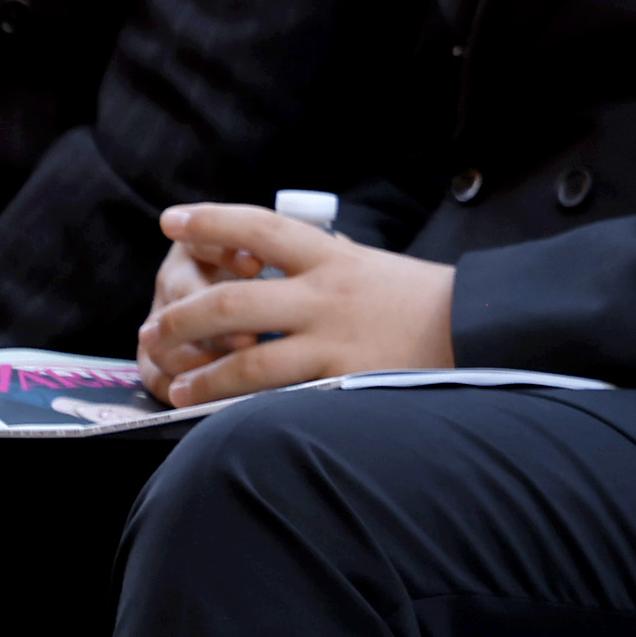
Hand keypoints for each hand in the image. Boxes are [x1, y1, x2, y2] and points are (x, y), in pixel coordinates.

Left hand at [137, 204, 456, 407]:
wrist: (480, 326)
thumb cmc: (424, 298)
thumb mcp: (371, 264)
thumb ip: (324, 262)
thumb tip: (276, 257)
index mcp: (333, 257)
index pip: (260, 228)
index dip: (210, 221)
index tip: (171, 220)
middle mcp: (327, 294)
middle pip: (234, 298)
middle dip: (185, 315)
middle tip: (155, 327)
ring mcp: (334, 339)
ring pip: (248, 357)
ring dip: (204, 374)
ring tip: (178, 386)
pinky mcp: (345, 379)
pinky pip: (282, 396)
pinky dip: (244, 406)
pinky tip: (220, 415)